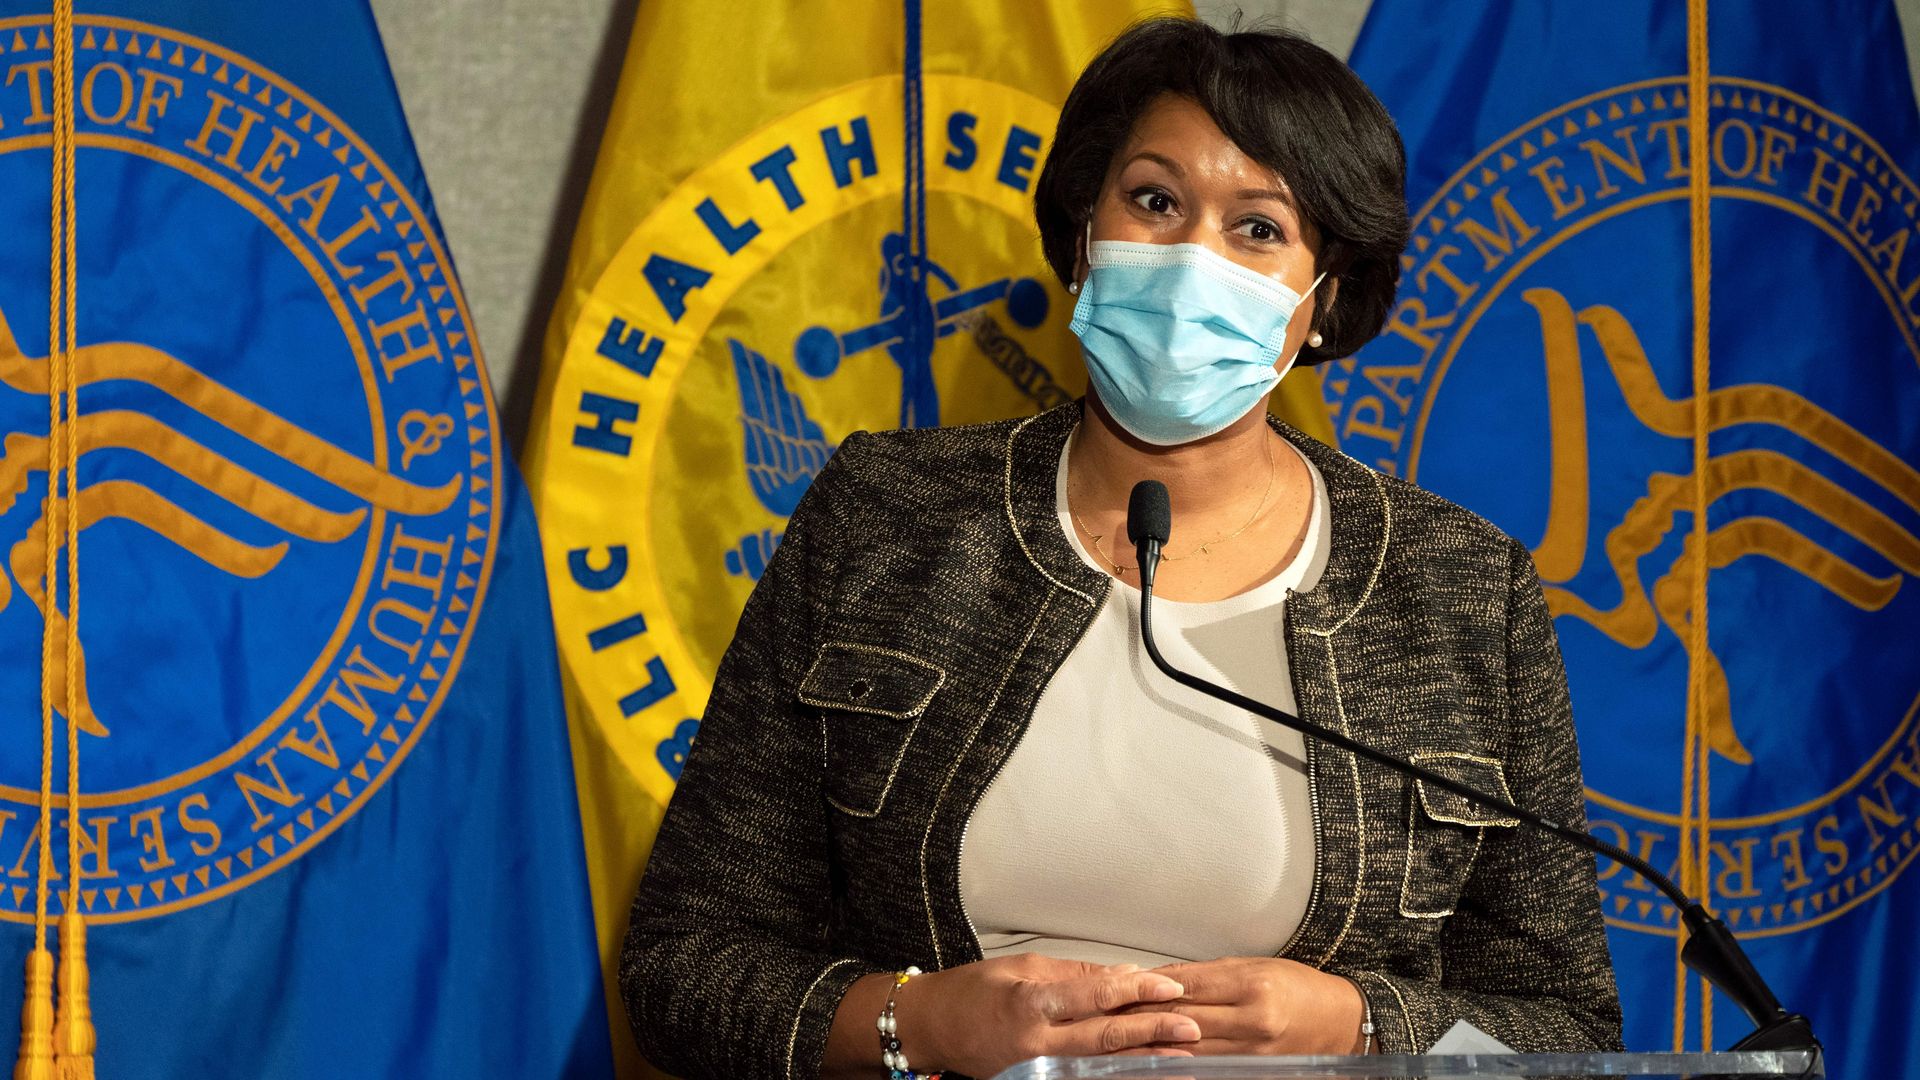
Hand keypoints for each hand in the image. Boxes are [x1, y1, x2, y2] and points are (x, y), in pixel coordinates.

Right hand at [898, 953, 1202, 1077]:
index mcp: (1032, 1003)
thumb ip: (1075, 974)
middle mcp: (1036, 1042)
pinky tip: (1141, 1070)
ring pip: (1101, 1064)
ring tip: (1181, 1055)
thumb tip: (1124, 976)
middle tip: (1191, 1026)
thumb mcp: (1023, 969)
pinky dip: (1115, 1073)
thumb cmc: (973, 992)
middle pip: (1106, 1037)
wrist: (933, 1028)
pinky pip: (1084, 1076)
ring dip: (1144, 1059)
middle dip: (1152, 1032)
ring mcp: (1037, 1069)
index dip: (1137, 992)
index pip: (1095, 995)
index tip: (1170, 988)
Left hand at [1122, 957, 1366, 1055]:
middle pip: (1182, 1019)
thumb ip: (1208, 974)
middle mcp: (1253, 1020)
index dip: (1149, 988)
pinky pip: (1208, 1066)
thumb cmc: (1298, 987)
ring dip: (1153, 1042)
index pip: (1187, 986)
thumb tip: (1161, 978)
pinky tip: (1157, 1056)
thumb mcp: (1255, 966)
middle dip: (1143, 1015)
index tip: (1121, 986)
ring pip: (1189, 1047)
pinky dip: (1179, 1060)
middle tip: (1110, 1012)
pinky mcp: (1253, 1070)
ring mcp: (1253, 1051)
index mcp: (1253, 985)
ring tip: (1122, 1037)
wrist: (1341, 1022)